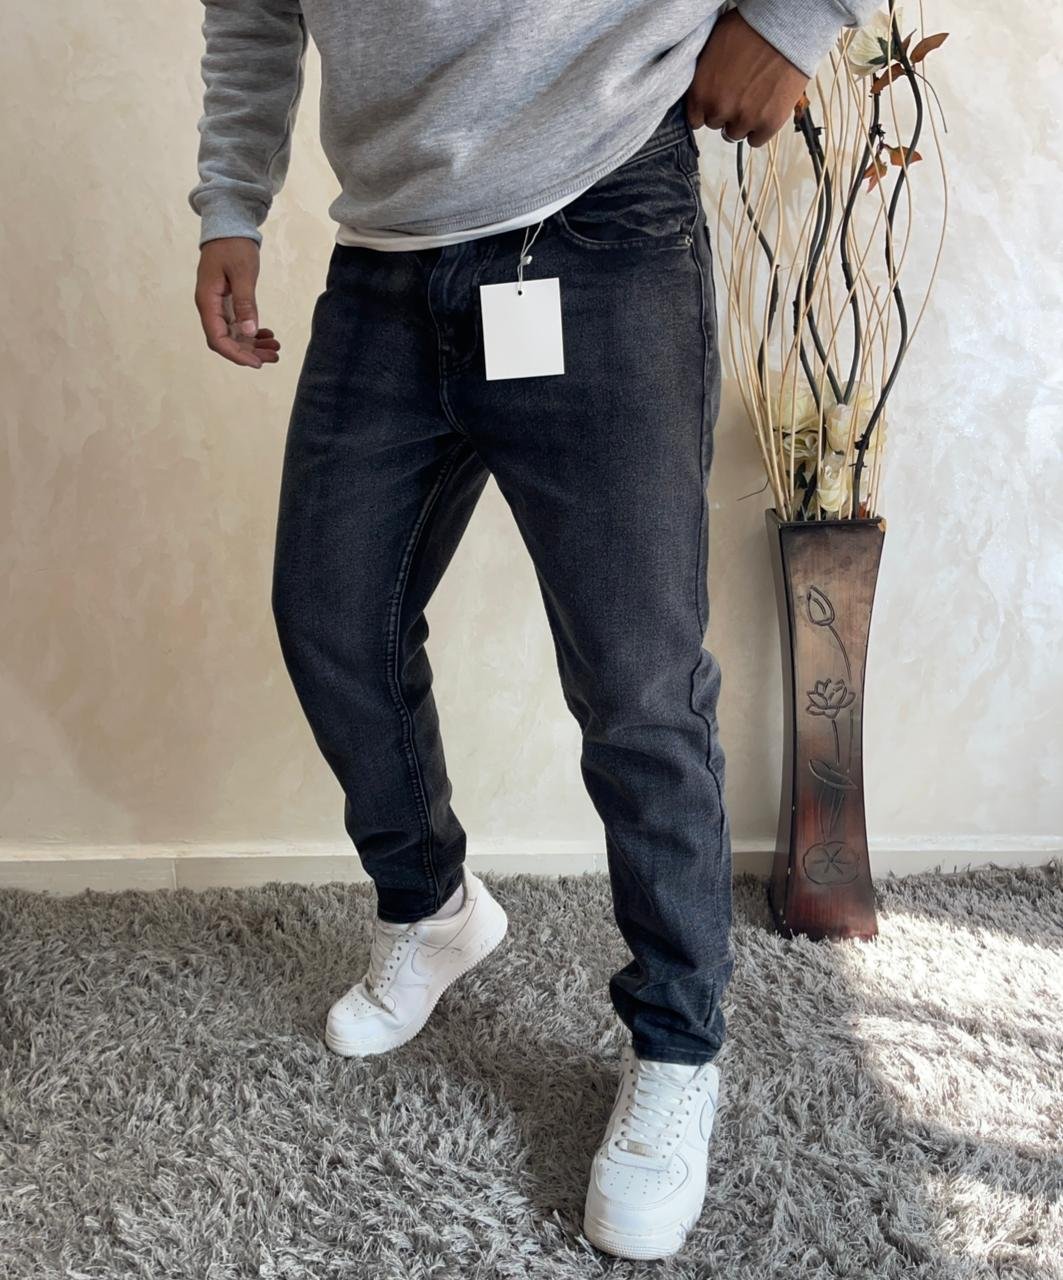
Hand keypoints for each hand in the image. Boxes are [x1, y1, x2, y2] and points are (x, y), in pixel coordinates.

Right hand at [195, 237, 280, 368]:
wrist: (229, 226)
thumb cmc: (234, 246)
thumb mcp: (243, 274)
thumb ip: (245, 303)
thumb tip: (249, 332)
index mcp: (208, 302)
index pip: (217, 339)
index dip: (236, 355)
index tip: (257, 363)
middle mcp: (210, 307)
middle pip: (226, 341)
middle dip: (249, 353)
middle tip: (274, 356)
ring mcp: (218, 306)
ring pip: (234, 335)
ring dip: (253, 345)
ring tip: (275, 348)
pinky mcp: (227, 302)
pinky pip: (238, 325)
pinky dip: (253, 332)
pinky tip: (268, 334)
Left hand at [685, 10, 807, 147]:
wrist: (784, 27)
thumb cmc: (749, 28)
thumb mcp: (712, 46)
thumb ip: (704, 75)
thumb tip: (704, 87)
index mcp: (700, 91)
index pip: (695, 119)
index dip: (707, 109)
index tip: (717, 103)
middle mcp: (718, 109)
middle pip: (716, 124)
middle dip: (726, 112)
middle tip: (740, 94)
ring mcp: (743, 119)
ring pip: (735, 134)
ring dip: (743, 122)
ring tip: (755, 99)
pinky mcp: (767, 124)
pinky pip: (756, 140)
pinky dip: (760, 129)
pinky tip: (765, 110)